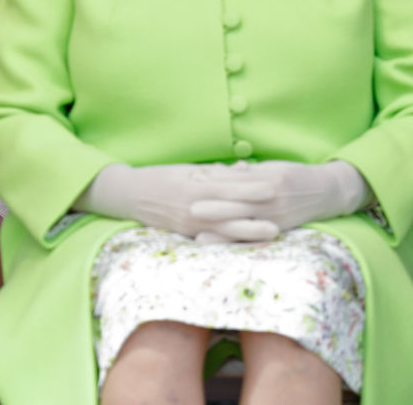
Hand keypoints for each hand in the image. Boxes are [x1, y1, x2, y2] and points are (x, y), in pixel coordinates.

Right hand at [75, 162, 279, 240]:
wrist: (130, 194)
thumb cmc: (162, 176)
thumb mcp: (188, 169)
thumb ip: (215, 172)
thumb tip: (244, 170)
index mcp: (194, 185)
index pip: (227, 186)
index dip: (251, 186)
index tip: (273, 185)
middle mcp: (193, 206)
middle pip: (230, 210)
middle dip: (256, 214)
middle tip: (282, 216)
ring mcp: (190, 223)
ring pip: (225, 229)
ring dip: (250, 232)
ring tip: (273, 232)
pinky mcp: (187, 234)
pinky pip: (213, 239)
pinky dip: (232, 240)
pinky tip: (249, 244)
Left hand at [192, 160, 369, 234]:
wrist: (327, 191)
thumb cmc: (293, 175)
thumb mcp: (271, 168)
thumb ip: (247, 172)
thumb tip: (219, 171)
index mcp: (267, 177)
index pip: (236, 180)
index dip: (214, 182)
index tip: (192, 183)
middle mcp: (271, 197)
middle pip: (237, 203)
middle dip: (213, 207)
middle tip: (189, 208)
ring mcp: (275, 216)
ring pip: (245, 224)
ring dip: (221, 231)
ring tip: (198, 236)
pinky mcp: (279, 229)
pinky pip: (255, 237)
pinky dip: (237, 243)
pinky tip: (224, 250)